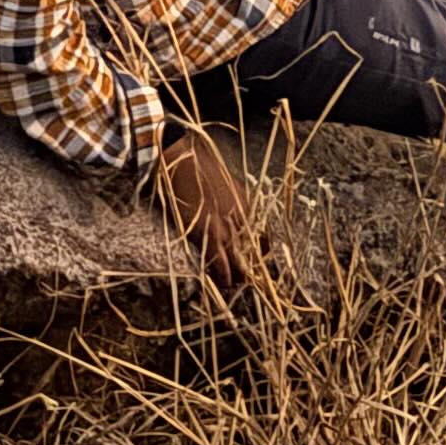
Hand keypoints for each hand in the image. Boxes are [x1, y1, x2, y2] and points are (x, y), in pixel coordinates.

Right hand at [153, 126, 262, 294]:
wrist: (182, 159)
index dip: (261, 257)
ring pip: (239, 262)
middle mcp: (242, 219)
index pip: (263, 241)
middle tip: (251, 282)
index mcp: (248, 207)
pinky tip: (223, 283)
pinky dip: (223, 276)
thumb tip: (235, 225)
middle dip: (253, 271)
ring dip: (239, 277)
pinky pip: (220, 263)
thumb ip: (236, 207)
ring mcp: (225, 227)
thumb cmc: (200, 170)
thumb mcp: (228, 187)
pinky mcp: (207, 233)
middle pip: (254, 255)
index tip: (258, 266)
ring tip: (236, 285)